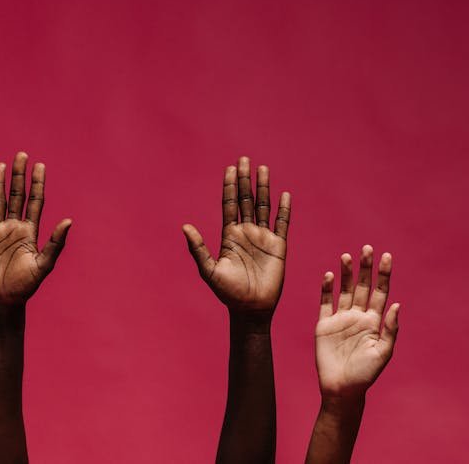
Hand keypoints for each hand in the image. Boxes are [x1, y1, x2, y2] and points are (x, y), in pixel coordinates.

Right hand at [0, 152, 71, 306]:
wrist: (3, 301)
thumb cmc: (26, 285)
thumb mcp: (44, 264)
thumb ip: (56, 243)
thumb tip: (69, 220)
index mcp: (30, 230)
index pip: (35, 201)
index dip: (37, 183)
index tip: (40, 165)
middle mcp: (14, 227)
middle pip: (16, 196)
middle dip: (19, 176)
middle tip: (22, 155)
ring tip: (1, 165)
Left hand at [183, 157, 289, 312]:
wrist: (251, 310)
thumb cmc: (228, 293)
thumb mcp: (209, 271)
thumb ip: (198, 249)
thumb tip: (184, 226)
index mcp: (229, 235)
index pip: (229, 204)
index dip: (230, 186)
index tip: (230, 168)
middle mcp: (246, 232)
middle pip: (246, 200)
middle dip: (245, 180)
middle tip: (244, 159)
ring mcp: (263, 238)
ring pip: (263, 207)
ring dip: (263, 188)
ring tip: (263, 169)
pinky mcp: (279, 246)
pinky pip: (282, 223)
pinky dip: (284, 209)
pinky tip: (284, 195)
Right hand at [315, 246, 399, 397]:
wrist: (342, 390)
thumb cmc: (366, 374)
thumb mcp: (383, 352)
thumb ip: (390, 329)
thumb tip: (397, 304)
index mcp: (374, 321)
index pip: (381, 292)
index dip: (383, 274)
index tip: (386, 256)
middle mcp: (358, 316)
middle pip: (363, 286)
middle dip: (365, 268)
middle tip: (367, 248)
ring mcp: (341, 319)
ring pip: (344, 290)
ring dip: (346, 274)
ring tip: (347, 256)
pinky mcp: (324, 325)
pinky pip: (325, 303)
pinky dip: (327, 289)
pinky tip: (329, 276)